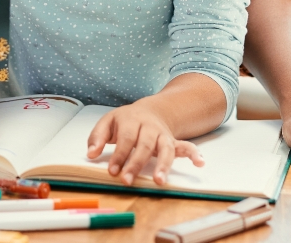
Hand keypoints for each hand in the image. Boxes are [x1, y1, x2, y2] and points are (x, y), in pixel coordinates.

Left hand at [86, 101, 203, 184]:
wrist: (150, 110)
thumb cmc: (126, 121)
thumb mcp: (108, 122)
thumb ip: (98, 137)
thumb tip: (91, 154)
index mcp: (131, 120)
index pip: (126, 138)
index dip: (119, 155)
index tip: (112, 171)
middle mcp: (150, 127)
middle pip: (145, 145)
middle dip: (136, 163)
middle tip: (127, 180)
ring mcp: (163, 134)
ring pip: (166, 148)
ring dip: (163, 165)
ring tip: (159, 181)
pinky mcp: (173, 142)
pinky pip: (186, 146)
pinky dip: (194, 154)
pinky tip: (200, 163)